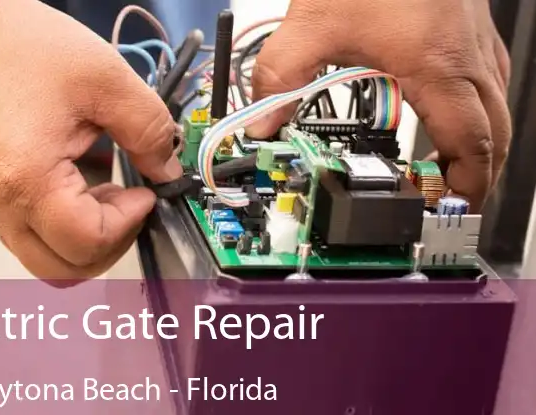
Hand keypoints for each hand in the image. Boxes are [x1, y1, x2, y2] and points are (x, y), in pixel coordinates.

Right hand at [0, 0, 181, 283]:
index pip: (87, 243)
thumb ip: (148, 129)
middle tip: (129, 202)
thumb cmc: (19, 43)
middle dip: (107, 245)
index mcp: (26, 179)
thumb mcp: (105, 78)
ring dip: (84, 237)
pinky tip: (78, 179)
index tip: (144, 191)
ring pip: (43, 257)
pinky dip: (61, 222)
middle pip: (61, 270)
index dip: (128, 223)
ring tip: (104, 188)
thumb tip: (169, 169)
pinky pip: (27, 232)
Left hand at [247, 0, 510, 211]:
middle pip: (496, 132)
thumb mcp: (309, 25)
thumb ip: (279, 79)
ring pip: (498, 105)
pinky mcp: (469, 27)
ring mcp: (476, 39)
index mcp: (436, 64)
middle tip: (449, 197)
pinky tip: (449, 112)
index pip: (471, 142)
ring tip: (447, 168)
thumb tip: (262, 124)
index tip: (451, 207)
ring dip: (481, 142)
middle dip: (479, 172)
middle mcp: (467, 56)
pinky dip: (477, 109)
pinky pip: (488, 79)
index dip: (466, 184)